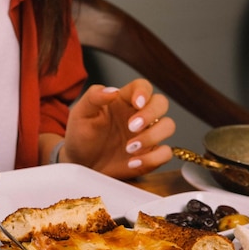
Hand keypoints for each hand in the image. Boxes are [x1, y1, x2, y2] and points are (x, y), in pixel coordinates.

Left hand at [61, 79, 175, 178]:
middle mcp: (139, 115)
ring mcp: (147, 135)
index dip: (144, 91)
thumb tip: (112, 90)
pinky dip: (153, 158)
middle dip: (151, 113)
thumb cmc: (81, 135)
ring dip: (152, 136)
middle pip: (161, 103)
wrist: (80, 163)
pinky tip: (132, 162)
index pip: (142, 86)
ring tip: (129, 148)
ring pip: (168, 126)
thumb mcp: (80, 113)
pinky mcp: (150, 155)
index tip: (137, 102)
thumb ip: (93, 97)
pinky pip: (165, 153)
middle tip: (132, 127)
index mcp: (123, 101)